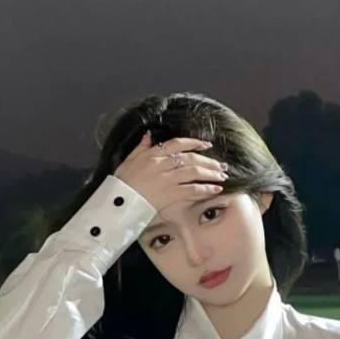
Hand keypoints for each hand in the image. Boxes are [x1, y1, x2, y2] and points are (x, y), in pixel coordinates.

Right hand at [113, 131, 227, 216]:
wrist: (117, 203)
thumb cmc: (120, 184)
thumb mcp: (128, 161)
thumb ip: (140, 147)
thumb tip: (148, 135)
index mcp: (153, 155)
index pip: (178, 144)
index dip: (194, 143)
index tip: (207, 144)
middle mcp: (161, 164)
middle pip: (190, 158)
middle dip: (208, 161)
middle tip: (221, 165)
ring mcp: (166, 179)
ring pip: (194, 172)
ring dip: (210, 173)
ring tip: (222, 176)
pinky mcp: (169, 194)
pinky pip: (191, 190)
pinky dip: (205, 189)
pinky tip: (215, 189)